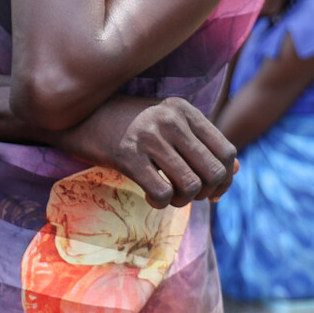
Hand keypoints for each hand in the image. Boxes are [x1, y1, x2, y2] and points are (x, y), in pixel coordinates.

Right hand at [69, 97, 236, 208]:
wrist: (77, 117)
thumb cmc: (127, 123)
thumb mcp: (167, 124)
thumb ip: (201, 143)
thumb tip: (236, 170)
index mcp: (183, 109)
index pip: (226, 151)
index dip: (225, 178)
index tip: (211, 190)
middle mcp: (169, 119)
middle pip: (214, 171)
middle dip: (207, 193)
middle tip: (189, 195)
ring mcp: (148, 136)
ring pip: (191, 186)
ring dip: (183, 200)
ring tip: (169, 196)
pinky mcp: (127, 155)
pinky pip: (162, 193)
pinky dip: (161, 203)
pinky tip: (150, 196)